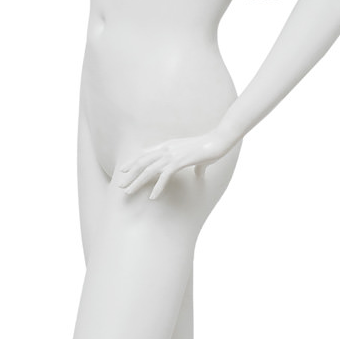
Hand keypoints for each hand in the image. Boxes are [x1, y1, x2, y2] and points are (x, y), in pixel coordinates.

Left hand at [111, 129, 238, 199]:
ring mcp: (172, 154)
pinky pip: (164, 176)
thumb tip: (199, 174)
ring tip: (129, 192)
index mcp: (167, 145)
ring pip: (149, 170)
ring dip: (137, 182)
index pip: (145, 153)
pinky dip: (157, 187)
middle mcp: (166, 149)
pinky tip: (153, 197)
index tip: (124, 170)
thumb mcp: (198, 158)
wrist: (218, 141)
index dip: (133, 162)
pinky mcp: (180, 161)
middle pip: (142, 162)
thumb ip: (195, 166)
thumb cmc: (210, 148)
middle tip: (121, 186)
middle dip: (130, 175)